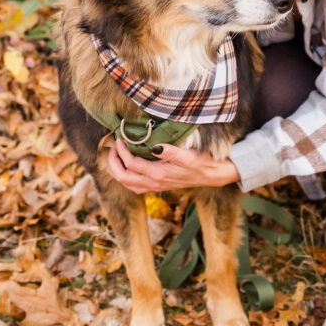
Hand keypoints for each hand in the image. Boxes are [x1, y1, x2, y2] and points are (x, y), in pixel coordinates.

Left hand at [107, 137, 240, 193]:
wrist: (214, 176)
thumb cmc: (203, 164)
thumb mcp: (189, 156)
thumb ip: (171, 152)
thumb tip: (154, 146)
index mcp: (159, 174)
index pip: (132, 164)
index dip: (122, 151)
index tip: (119, 138)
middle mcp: (155, 183)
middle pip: (124, 178)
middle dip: (113, 163)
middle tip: (112, 148)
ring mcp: (156, 186)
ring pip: (128, 184)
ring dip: (118, 171)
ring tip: (116, 156)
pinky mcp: (159, 186)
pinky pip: (136, 186)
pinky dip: (127, 177)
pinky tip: (129, 167)